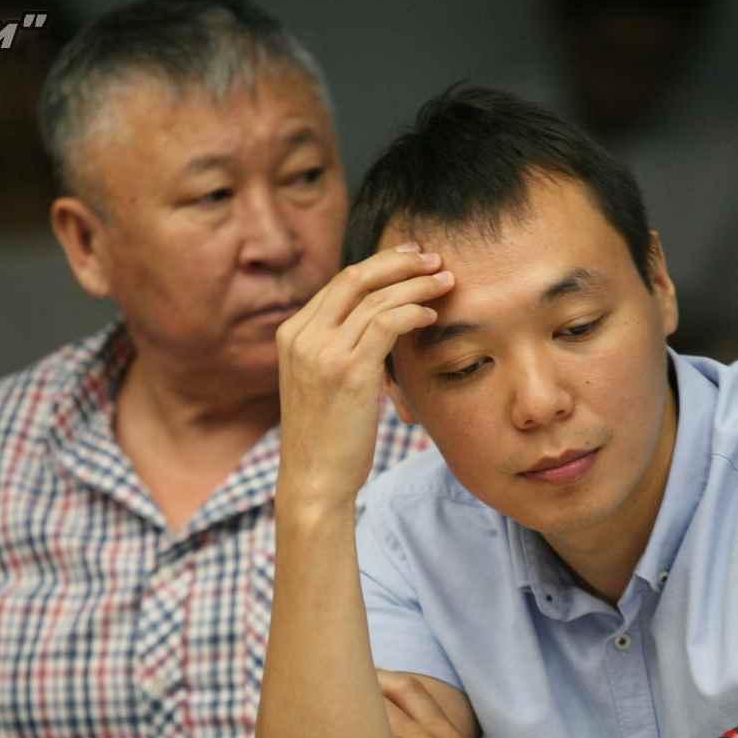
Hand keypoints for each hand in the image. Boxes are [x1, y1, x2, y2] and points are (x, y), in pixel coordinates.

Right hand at [274, 245, 453, 510]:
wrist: (314, 481)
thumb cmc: (326, 437)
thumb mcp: (321, 382)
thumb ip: (338, 348)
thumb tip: (377, 324)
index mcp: (292, 334)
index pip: (341, 283)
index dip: (380, 265)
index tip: (410, 259)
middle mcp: (302, 336)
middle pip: (356, 277)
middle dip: (399, 262)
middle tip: (433, 257)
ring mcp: (322, 352)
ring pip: (376, 297)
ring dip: (417, 284)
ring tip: (445, 280)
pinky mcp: (348, 372)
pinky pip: (387, 323)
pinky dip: (413, 311)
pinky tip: (431, 315)